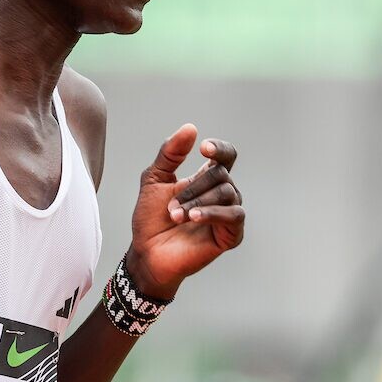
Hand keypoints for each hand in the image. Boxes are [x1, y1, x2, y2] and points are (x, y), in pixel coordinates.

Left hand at [127, 124, 244, 298]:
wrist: (147, 253)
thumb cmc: (150, 218)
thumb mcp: (154, 179)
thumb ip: (170, 153)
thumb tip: (191, 128)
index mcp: (205, 179)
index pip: (226, 156)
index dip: (219, 148)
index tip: (203, 148)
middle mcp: (221, 194)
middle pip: (221, 174)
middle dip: (193, 187)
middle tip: (171, 206)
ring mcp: (227, 215)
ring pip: (228, 193)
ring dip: (198, 201)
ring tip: (176, 215)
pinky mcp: (231, 235)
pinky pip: (234, 216)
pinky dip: (214, 213)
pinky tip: (194, 217)